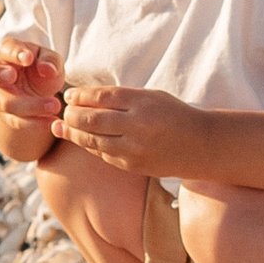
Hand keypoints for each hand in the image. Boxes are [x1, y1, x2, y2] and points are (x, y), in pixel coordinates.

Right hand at [0, 36, 62, 126]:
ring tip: (55, 105)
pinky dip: (37, 123)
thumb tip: (47, 70)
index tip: (28, 57)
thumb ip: (49, 60)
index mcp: (6, 53)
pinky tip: (53, 122)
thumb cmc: (40, 67)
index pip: (5, 49)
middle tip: (12, 75)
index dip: (15, 53)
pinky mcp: (7, 117)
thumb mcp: (49, 60)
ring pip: (4, 103)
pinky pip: (18, 122)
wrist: (35, 92)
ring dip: (30, 105)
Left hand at [58, 82, 197, 172]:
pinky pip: (104, 155)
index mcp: (142, 102)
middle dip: (72, 116)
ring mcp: (135, 148)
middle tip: (63, 112)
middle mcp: (137, 125)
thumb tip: (86, 98)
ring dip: (74, 133)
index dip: (80, 96)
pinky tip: (81, 140)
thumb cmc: (174, 115)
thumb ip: (122, 97)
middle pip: (92, 119)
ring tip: (62, 127)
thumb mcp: (152, 97)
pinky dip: (90, 146)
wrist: (201, 145)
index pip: (102, 97)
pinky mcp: (134, 165)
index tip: (70, 96)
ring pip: (93, 141)